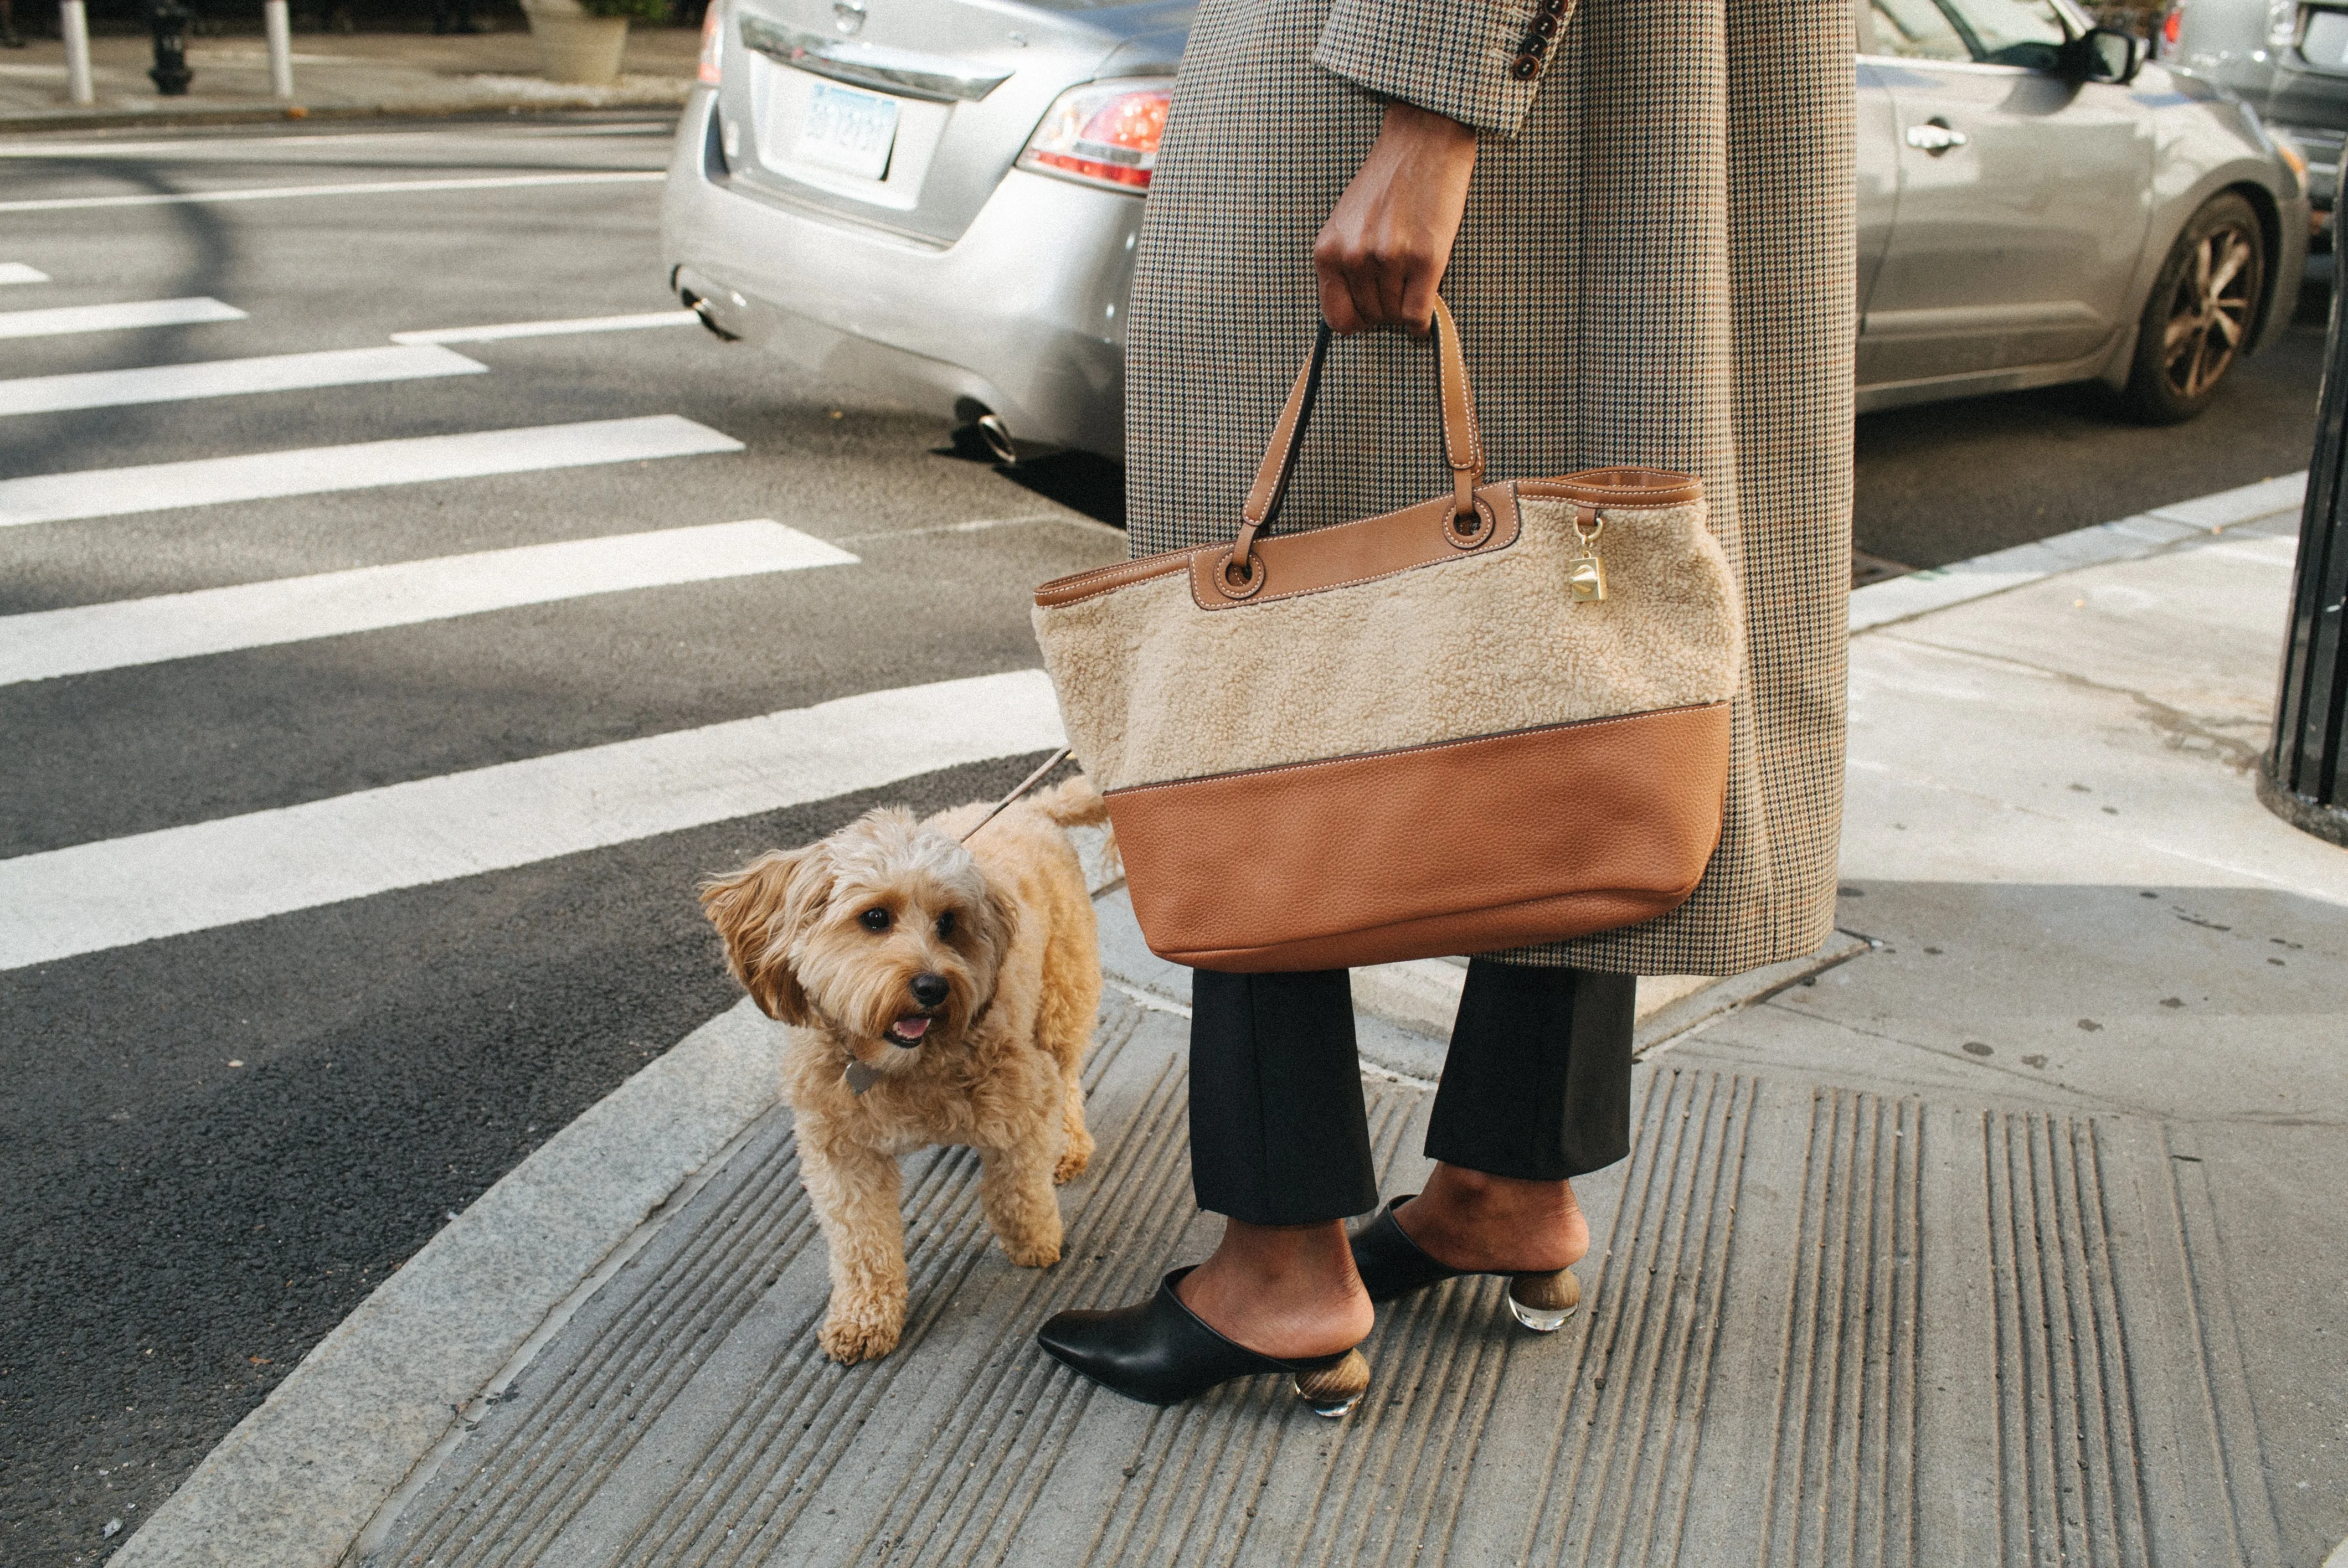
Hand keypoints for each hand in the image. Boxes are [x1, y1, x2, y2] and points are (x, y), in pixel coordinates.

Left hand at [1313, 102, 1478, 335]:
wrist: (1422, 142)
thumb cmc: (1386, 183)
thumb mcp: (1346, 224)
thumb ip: (1343, 264)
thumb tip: (1353, 317)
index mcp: (1328, 251)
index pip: (1337, 318)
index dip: (1357, 321)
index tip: (1370, 313)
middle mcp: (1354, 258)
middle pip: (1371, 317)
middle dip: (1386, 311)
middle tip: (1399, 289)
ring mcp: (1389, 259)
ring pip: (1396, 316)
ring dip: (1406, 309)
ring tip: (1413, 283)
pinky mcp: (1425, 258)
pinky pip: (1418, 314)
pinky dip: (1423, 321)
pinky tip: (1426, 312)